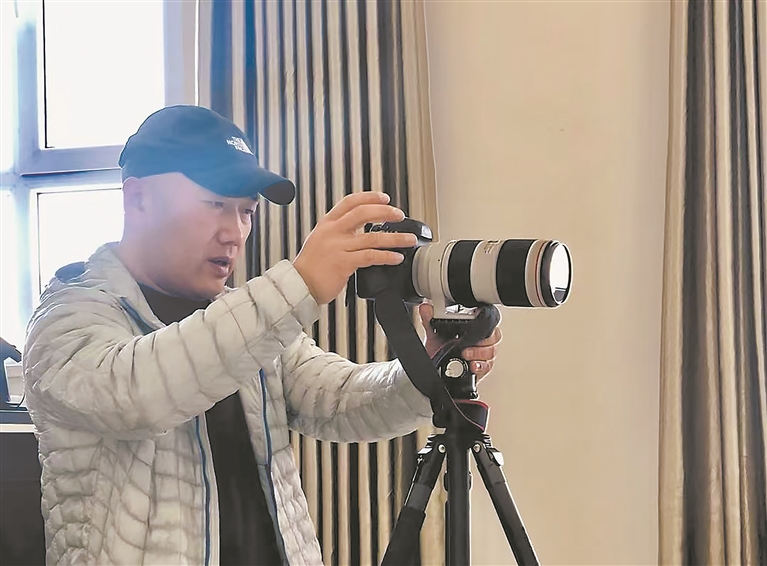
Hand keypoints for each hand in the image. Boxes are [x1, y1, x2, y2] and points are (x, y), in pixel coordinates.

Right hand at [294, 192, 417, 304]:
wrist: (298, 286)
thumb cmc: (310, 267)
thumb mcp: (320, 241)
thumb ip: (339, 233)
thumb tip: (360, 230)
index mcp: (327, 224)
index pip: (350, 202)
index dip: (370, 197)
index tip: (385, 198)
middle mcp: (332, 232)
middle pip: (363, 213)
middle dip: (386, 212)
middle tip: (399, 216)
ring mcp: (338, 247)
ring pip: (373, 237)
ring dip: (395, 238)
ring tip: (408, 240)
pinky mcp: (343, 264)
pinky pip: (371, 256)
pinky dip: (387, 256)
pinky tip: (396, 258)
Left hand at [419, 302, 502, 381]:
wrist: (434, 368)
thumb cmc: (439, 349)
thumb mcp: (434, 334)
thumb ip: (430, 320)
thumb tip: (425, 308)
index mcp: (472, 329)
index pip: (488, 321)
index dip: (486, 321)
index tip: (479, 321)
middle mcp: (480, 341)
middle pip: (494, 336)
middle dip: (483, 340)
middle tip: (467, 343)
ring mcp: (481, 355)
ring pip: (491, 351)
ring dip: (479, 353)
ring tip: (466, 353)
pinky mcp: (481, 369)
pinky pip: (487, 367)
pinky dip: (480, 366)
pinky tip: (472, 366)